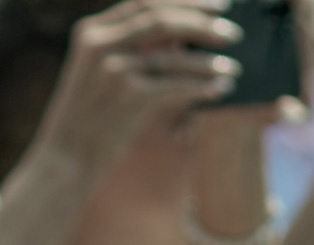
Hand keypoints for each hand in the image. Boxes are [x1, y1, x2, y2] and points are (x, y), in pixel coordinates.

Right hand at [24, 0, 243, 171]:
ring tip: (235, 68)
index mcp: (92, 30)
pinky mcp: (129, 96)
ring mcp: (113, 69)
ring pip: (172, 55)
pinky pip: (177, 85)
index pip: (144, 2)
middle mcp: (100, 43)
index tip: (220, 5)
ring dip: (208, 61)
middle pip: (161, 20)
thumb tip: (185, 35)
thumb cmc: (95, 112)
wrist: (69, 152)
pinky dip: (203, 85)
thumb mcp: (104, 71)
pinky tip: (222, 89)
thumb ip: (134, 48)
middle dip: (202, 24)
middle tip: (234, 34)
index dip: (186, 1)